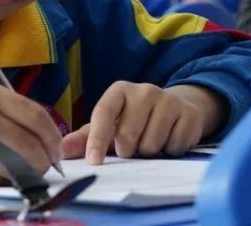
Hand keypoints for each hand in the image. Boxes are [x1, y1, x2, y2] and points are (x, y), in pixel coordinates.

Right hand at [0, 78, 62, 187]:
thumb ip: (1, 122)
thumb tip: (40, 149)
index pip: (35, 112)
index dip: (52, 137)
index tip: (54, 154)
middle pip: (31, 134)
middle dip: (44, 158)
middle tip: (44, 172)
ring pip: (17, 154)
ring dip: (27, 172)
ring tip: (22, 179)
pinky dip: (2, 181)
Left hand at [61, 83, 225, 163]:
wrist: (177, 108)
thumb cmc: (134, 119)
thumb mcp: (109, 125)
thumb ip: (85, 138)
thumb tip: (61, 149)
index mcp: (119, 91)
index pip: (103, 113)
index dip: (96, 139)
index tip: (93, 162)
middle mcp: (144, 90)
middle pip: (128, 134)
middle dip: (127, 150)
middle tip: (130, 148)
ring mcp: (168, 100)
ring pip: (152, 144)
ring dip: (149, 152)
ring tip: (150, 141)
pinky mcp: (189, 114)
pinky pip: (174, 146)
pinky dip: (169, 151)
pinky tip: (168, 140)